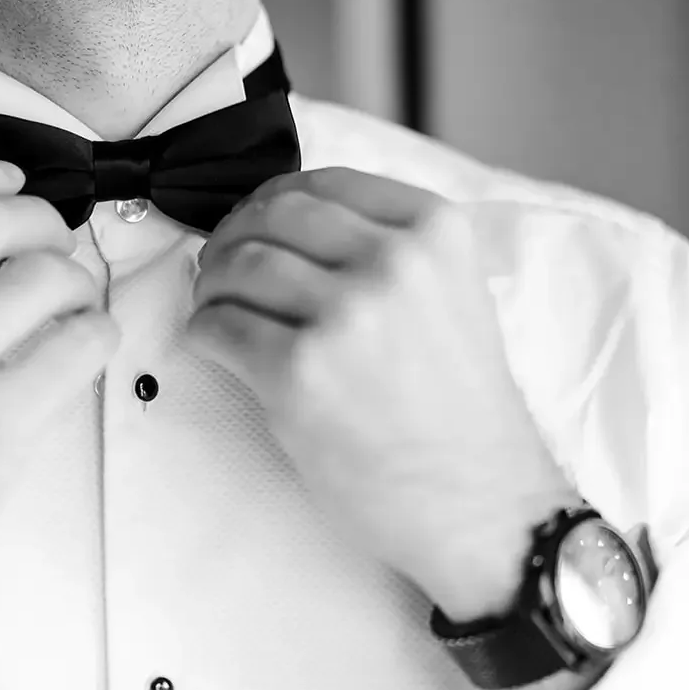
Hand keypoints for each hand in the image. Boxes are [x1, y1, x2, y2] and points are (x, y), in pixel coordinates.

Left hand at [185, 168, 576, 620]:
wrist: (483, 506)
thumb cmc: (462, 412)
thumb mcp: (451, 296)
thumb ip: (387, 249)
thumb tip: (282, 222)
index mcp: (435, 231)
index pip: (324, 183)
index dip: (274, 201)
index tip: (257, 224)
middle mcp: (393, 261)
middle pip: (274, 216)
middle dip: (235, 237)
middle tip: (222, 268)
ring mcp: (345, 316)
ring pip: (238, 265)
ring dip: (213, 285)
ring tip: (219, 308)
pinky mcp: (298, 373)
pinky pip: (218, 326)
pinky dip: (204, 331)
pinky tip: (219, 345)